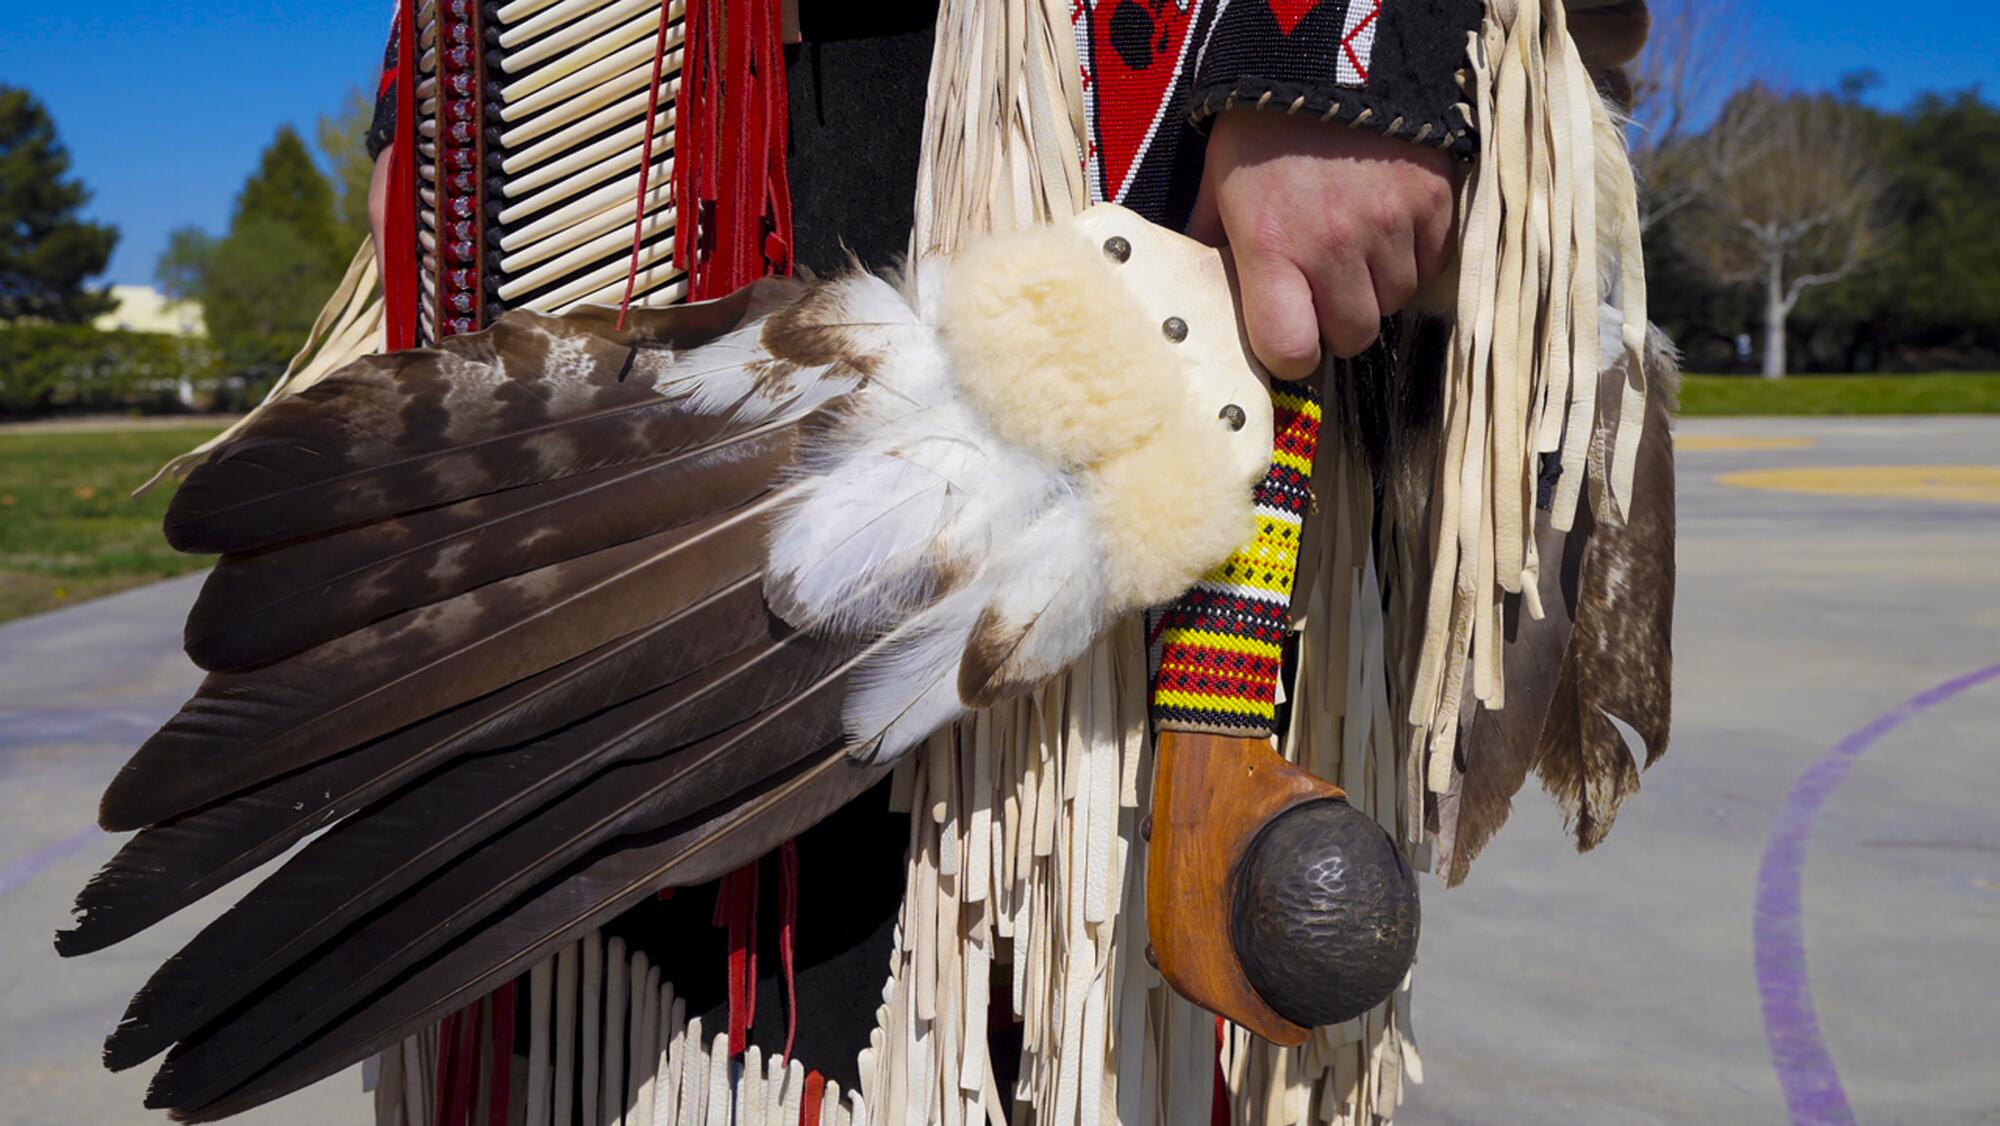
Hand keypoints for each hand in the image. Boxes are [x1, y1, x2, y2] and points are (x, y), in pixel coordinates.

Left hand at [1190, 110, 1458, 377]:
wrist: (1334, 55)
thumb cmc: (1263, 128)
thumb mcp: (1218, 186)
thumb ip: (1211, 248)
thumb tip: (1193, 301)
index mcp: (1272, 247)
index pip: (1291, 351)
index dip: (1290, 353)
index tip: (1289, 334)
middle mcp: (1334, 245)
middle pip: (1352, 336)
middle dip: (1337, 320)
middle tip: (1322, 283)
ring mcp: (1391, 225)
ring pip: (1395, 302)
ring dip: (1376, 285)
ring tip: (1354, 242)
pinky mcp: (1436, 204)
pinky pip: (1431, 264)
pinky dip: (1412, 254)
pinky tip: (1387, 221)